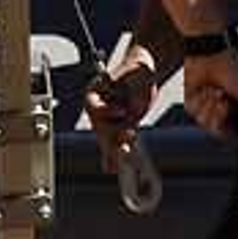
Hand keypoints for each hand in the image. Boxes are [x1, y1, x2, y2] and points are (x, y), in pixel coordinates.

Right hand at [86, 45, 157, 173]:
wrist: (143, 75)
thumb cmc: (136, 70)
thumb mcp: (135, 76)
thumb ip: (133, 93)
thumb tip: (131, 110)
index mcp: (94, 91)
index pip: (94, 105)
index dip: (107, 110)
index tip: (123, 111)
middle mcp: (98, 107)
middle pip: (101, 126)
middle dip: (112, 137)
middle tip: (122, 147)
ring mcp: (107, 119)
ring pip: (107, 138)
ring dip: (114, 150)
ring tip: (120, 162)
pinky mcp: (118, 127)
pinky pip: (114, 142)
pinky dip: (112, 156)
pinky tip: (111, 168)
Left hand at [184, 48, 237, 141]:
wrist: (212, 54)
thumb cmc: (233, 69)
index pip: (237, 136)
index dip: (236, 132)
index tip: (237, 121)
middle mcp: (223, 113)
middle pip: (219, 133)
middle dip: (222, 114)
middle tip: (226, 100)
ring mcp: (207, 109)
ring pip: (205, 124)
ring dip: (211, 105)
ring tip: (217, 91)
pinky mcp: (192, 103)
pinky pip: (194, 113)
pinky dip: (200, 100)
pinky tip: (205, 89)